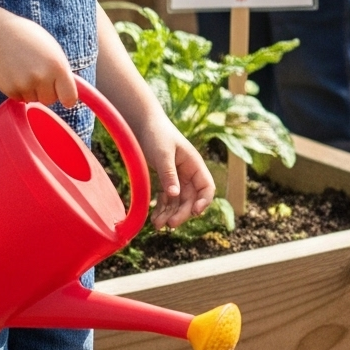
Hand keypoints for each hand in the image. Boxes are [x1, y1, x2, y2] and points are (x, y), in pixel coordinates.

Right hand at [0, 10, 80, 108]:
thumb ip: (61, 70)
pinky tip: (13, 73)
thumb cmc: (28, 38)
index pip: (69, 97)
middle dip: (46, 92)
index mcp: (58, 66)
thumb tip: (68, 90)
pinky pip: (19, 98)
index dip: (67, 98)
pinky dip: (18, 90)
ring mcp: (25, 84)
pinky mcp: (9, 89)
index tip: (64, 97)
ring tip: (24, 71)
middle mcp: (43, 77)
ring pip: (34, 99)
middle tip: (38, 76)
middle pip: (50, 100)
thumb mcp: (52, 50)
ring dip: (31, 91)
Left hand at [131, 114, 216, 229]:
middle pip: (191, 199)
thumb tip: (175, 195)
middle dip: (182, 213)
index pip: (207, 187)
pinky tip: (154, 217)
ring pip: (178, 202)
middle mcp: (189, 174)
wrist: (142, 124)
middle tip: (169, 224)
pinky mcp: (165, 181)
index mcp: (195, 165)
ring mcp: (177, 178)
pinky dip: (162, 209)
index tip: (194, 212)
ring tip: (157, 225)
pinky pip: (167, 199)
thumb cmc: (157, 135)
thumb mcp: (163, 154)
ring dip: (170, 214)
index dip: (204, 201)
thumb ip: (169, 174)